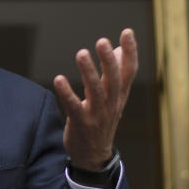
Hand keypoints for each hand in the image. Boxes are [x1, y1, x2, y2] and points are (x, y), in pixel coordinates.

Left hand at [53, 29, 137, 169]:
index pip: (129, 72)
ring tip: (81, 54)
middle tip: (102, 41)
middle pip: (113, 80)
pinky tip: (58, 79)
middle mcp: (111, 104)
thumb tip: (120, 49)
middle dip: (109, 60)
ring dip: (88, 72)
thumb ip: (115, 74)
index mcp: (119, 96)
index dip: (130, 52)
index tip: (127, 32)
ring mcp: (97, 115)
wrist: (94, 156)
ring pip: (95, 91)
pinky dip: (66, 93)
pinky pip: (73, 107)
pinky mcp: (81, 123)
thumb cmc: (102, 121)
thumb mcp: (113, 98)